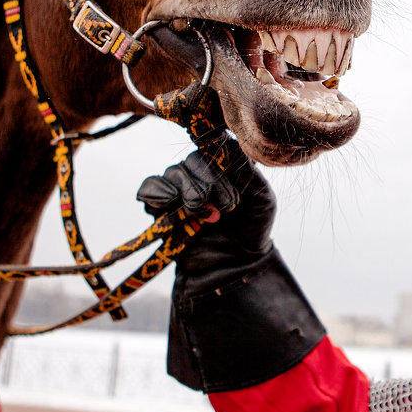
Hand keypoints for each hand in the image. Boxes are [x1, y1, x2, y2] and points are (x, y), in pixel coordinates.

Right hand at [137, 150, 275, 274]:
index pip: (214, 145)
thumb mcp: (262, 198)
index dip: (221, 162)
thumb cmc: (252, 230)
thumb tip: (226, 144)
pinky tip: (172, 202)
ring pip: (174, 173)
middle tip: (228, 208)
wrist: (236, 267)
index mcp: (223, 165)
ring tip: (209, 216)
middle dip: (211, 185)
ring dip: (191, 194)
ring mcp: (178, 189)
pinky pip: (149, 188)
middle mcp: (199, 172)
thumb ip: (247, 170)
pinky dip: (158, 192)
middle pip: (194, 160)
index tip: (235, 187)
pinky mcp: (160, 208)